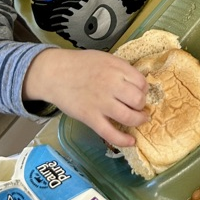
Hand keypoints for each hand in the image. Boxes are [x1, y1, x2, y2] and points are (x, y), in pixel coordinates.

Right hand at [23, 48, 149, 147]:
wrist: (55, 73)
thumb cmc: (81, 64)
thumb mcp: (105, 58)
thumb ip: (121, 70)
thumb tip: (138, 84)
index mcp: (116, 68)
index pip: (142, 82)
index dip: (144, 89)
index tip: (140, 92)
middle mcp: (111, 85)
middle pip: (139, 100)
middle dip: (142, 105)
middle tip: (139, 106)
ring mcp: (101, 103)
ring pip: (129, 117)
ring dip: (138, 120)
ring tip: (139, 120)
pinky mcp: (90, 118)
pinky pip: (110, 133)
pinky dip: (124, 140)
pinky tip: (132, 141)